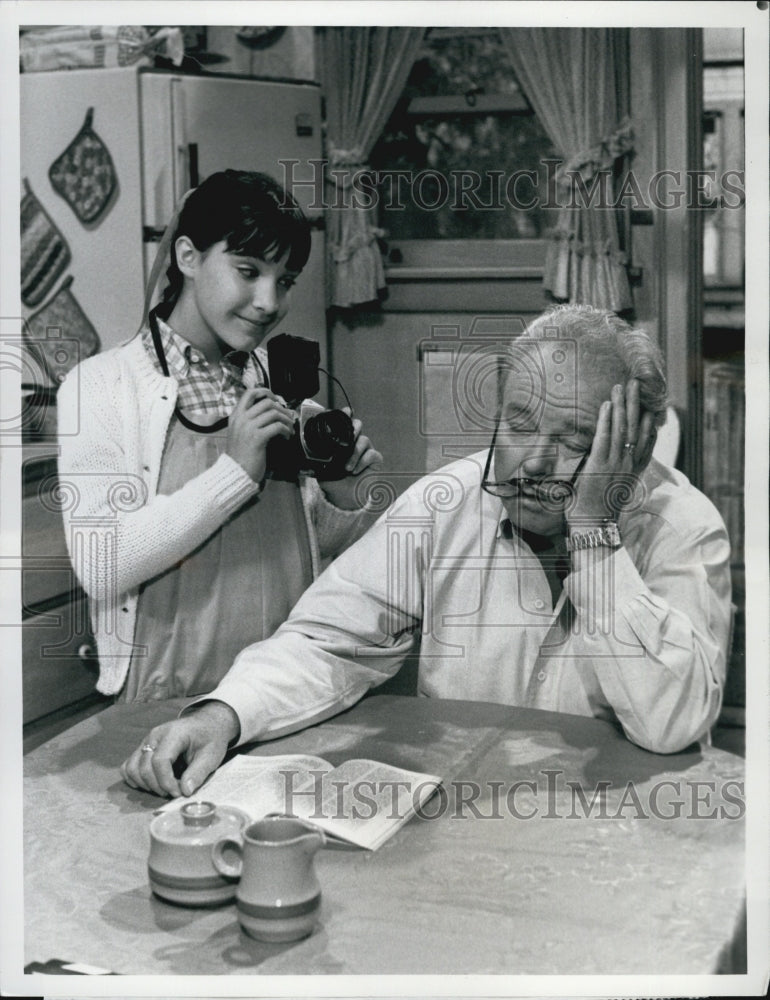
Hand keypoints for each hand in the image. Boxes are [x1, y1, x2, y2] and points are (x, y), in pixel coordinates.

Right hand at [120, 701, 239, 797]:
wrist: (205, 724)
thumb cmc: (210, 738)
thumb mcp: (212, 755)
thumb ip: (198, 772)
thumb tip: (185, 791)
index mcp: (174, 733)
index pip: (160, 761)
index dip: (166, 782)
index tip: (180, 793)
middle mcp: (155, 736)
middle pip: (144, 767)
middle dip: (158, 786)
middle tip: (176, 792)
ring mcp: (145, 742)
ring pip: (132, 768)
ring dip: (145, 785)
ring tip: (165, 788)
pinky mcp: (141, 749)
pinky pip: (127, 767)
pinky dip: (135, 779)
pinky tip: (151, 784)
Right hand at [226, 387, 294, 482]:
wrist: (235, 473)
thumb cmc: (240, 456)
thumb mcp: (240, 433)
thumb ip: (250, 421)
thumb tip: (270, 411)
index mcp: (236, 416)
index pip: (250, 393)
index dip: (266, 392)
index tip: (276, 399)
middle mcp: (241, 419)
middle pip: (267, 402)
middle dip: (282, 408)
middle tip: (288, 417)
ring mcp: (248, 427)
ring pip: (274, 413)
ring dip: (286, 420)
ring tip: (290, 428)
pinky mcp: (257, 438)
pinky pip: (277, 426)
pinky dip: (286, 430)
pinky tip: (287, 436)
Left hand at [319, 412, 382, 510]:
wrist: (344, 497)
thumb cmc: (333, 481)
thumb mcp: (320, 471)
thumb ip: (313, 463)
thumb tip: (301, 461)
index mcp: (341, 441)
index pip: (344, 424)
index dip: (345, 415)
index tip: (345, 411)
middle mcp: (354, 442)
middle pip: (357, 425)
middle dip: (353, 427)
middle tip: (349, 437)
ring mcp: (366, 449)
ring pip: (364, 440)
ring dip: (354, 453)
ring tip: (346, 467)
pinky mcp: (375, 459)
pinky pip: (371, 454)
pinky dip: (362, 462)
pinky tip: (355, 471)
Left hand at [569, 379, 655, 523]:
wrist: (594, 526)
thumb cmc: (600, 510)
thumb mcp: (617, 491)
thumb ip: (620, 475)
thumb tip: (617, 466)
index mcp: (634, 470)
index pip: (647, 442)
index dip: (649, 422)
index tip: (651, 406)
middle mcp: (628, 464)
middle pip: (635, 428)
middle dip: (636, 404)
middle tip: (635, 384)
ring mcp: (615, 463)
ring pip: (621, 428)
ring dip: (621, 405)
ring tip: (620, 387)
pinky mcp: (599, 465)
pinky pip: (604, 437)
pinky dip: (606, 420)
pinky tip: (606, 405)